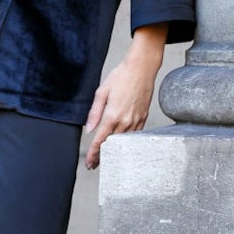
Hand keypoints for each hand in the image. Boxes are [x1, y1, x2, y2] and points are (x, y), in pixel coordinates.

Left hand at [83, 24, 167, 169]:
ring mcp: (136, 120)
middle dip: (103, 156)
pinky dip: (127, 142)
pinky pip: (134, 135)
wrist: (142, 68)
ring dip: (115, 151)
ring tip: (107, 158)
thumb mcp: (102, 91)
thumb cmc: (121, 76)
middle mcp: (125, 121)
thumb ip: (94, 112)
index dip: (94, 154)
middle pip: (112, 144)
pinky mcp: (144, 117)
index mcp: (112, 115)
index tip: (89, 163)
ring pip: (124, 142)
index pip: (101, 140)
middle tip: (95, 165)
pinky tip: (122, 144)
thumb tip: (89, 128)